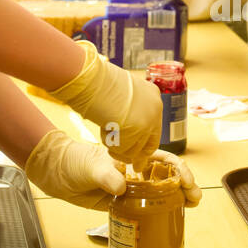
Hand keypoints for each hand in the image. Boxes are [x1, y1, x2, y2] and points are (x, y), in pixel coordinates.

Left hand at [26, 131, 201, 208]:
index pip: (163, 160)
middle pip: (167, 177)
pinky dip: (158, 213)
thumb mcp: (91, 166)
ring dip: (177, 199)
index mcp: (133, 157)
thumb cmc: (74, 161)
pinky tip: (168, 219)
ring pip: (160, 193)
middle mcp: (136, 172)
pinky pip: (144, 208)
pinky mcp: (122, 204)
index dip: (179, 169)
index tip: (187, 181)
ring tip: (190, 207)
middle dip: (185, 185)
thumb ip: (106, 175)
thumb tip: (120, 187)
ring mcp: (130, 189)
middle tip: (195, 198)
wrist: (55, 174)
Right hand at [47, 41, 161, 164]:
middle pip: (148, 142)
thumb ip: (126, 109)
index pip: (154, 127)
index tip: (143, 156)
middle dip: (140, 156)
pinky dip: (113, 145)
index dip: (146, 143)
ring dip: (119, 147)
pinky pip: (125, 149)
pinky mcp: (139, 130)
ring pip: (135, 148)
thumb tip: (125, 126)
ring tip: (105, 131)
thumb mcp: (119, 94)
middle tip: (137, 167)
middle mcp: (155, 108)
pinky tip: (104, 131)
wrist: (92, 80)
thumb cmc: (97, 83)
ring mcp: (148, 119)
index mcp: (152, 95)